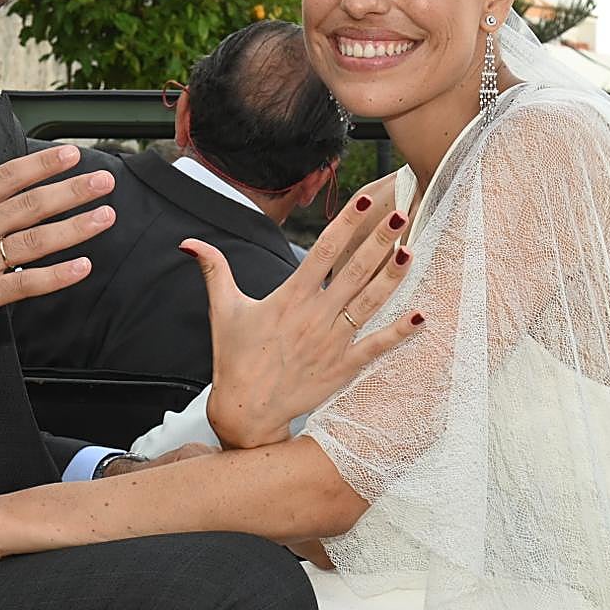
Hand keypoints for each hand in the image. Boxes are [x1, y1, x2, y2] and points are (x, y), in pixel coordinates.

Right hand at [0, 138, 115, 379]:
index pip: (5, 178)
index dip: (40, 165)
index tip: (68, 155)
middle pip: (30, 205)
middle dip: (71, 191)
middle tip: (103, 181)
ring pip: (34, 242)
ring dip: (74, 229)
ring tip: (104, 217)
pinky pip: (24, 285)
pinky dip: (55, 277)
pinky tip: (81, 268)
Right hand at [184, 191, 423, 449]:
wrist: (246, 409)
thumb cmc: (234, 358)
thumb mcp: (222, 310)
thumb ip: (213, 270)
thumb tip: (189, 242)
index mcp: (290, 297)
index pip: (323, 250)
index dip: (346, 223)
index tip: (364, 200)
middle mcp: (315, 315)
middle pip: (355, 271)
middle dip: (379, 241)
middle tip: (402, 215)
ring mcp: (332, 341)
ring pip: (370, 302)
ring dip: (393, 276)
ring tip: (412, 251)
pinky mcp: (343, 367)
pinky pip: (376, 346)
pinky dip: (399, 332)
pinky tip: (420, 316)